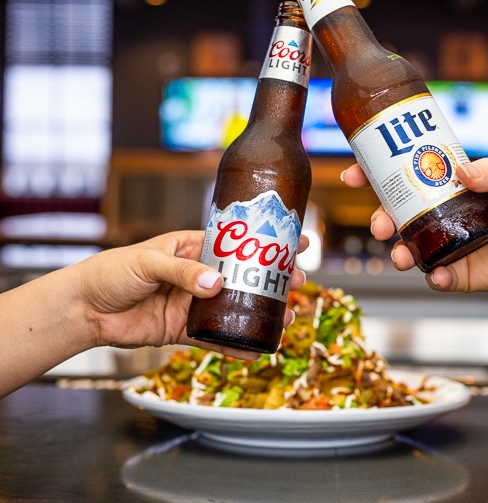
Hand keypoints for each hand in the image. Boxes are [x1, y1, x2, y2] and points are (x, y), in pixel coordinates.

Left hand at [74, 230, 306, 358]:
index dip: (265, 241)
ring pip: (234, 308)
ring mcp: (193, 303)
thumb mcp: (148, 261)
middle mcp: (198, 275)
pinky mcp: (183, 330)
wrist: (85, 309)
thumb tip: (216, 284)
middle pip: (243, 276)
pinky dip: (234, 345)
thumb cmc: (112, 272)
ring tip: (286, 317)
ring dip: (260, 313)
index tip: (295, 241)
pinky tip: (256, 351)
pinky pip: (214, 338)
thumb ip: (182, 272)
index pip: (236, 242)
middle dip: (272, 279)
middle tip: (298, 282)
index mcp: (191, 248)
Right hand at [341, 158, 487, 299]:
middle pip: (393, 216)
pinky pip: (436, 276)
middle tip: (380, 226)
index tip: (352, 175)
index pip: (399, 180)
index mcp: (441, 190)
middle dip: (378, 220)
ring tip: (401, 256)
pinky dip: (433, 277)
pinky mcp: (455, 273)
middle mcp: (434, 217)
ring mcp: (441, 245)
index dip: (371, 176)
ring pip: (406, 248)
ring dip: (397, 252)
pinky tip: (439, 275)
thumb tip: (464, 170)